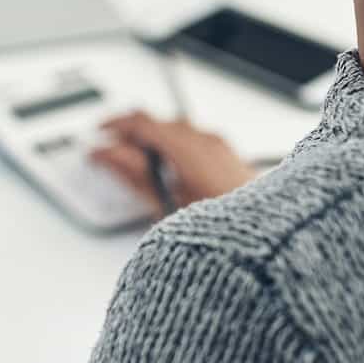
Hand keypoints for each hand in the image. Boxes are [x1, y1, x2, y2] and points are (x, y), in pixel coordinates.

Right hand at [90, 112, 256, 212]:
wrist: (266, 242)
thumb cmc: (224, 228)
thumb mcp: (165, 203)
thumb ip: (132, 173)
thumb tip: (107, 154)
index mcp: (187, 145)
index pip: (140, 120)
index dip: (113, 124)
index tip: (97, 135)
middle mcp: (206, 139)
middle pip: (158, 124)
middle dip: (131, 136)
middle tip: (111, 152)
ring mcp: (221, 148)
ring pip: (177, 134)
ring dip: (153, 144)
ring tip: (136, 168)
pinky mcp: (229, 160)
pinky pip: (194, 144)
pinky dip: (173, 151)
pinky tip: (167, 173)